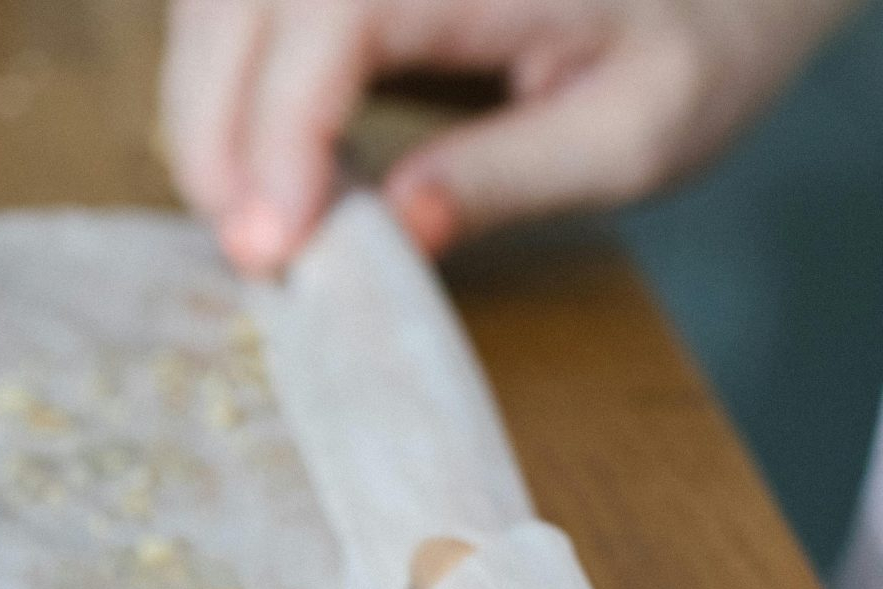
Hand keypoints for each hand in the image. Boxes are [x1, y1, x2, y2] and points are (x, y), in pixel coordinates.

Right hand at [159, 0, 854, 273]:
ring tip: (252, 219)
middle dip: (213, 135)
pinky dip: (221, 87)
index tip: (271, 248)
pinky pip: (230, 12)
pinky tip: (261, 162)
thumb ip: (513, 174)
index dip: (279, 132)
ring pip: (211, 6)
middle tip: (248, 254)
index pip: (334, 17)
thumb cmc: (692, 39)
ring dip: (205, 114)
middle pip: (236, 4)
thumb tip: (394, 230)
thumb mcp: (641, 126)